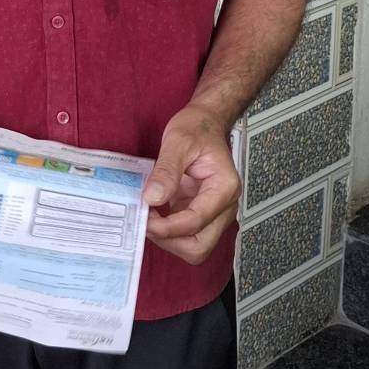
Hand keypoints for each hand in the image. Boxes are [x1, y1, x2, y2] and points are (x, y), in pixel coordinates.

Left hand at [142, 106, 239, 262]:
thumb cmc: (197, 128)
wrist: (205, 122)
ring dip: (168, 239)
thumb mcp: (178, 141)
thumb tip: (153, 198)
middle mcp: (224, 206)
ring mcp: (214, 212)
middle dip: (169, 240)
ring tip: (148, 217)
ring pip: (194, 246)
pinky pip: (186, 234)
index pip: (196, 222)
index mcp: (224, 188)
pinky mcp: (201, 212)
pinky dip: (168, 232)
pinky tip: (153, 215)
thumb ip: (166, 171)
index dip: (168, 227)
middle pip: (200, 246)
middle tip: (145, 221)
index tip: (144, 218)